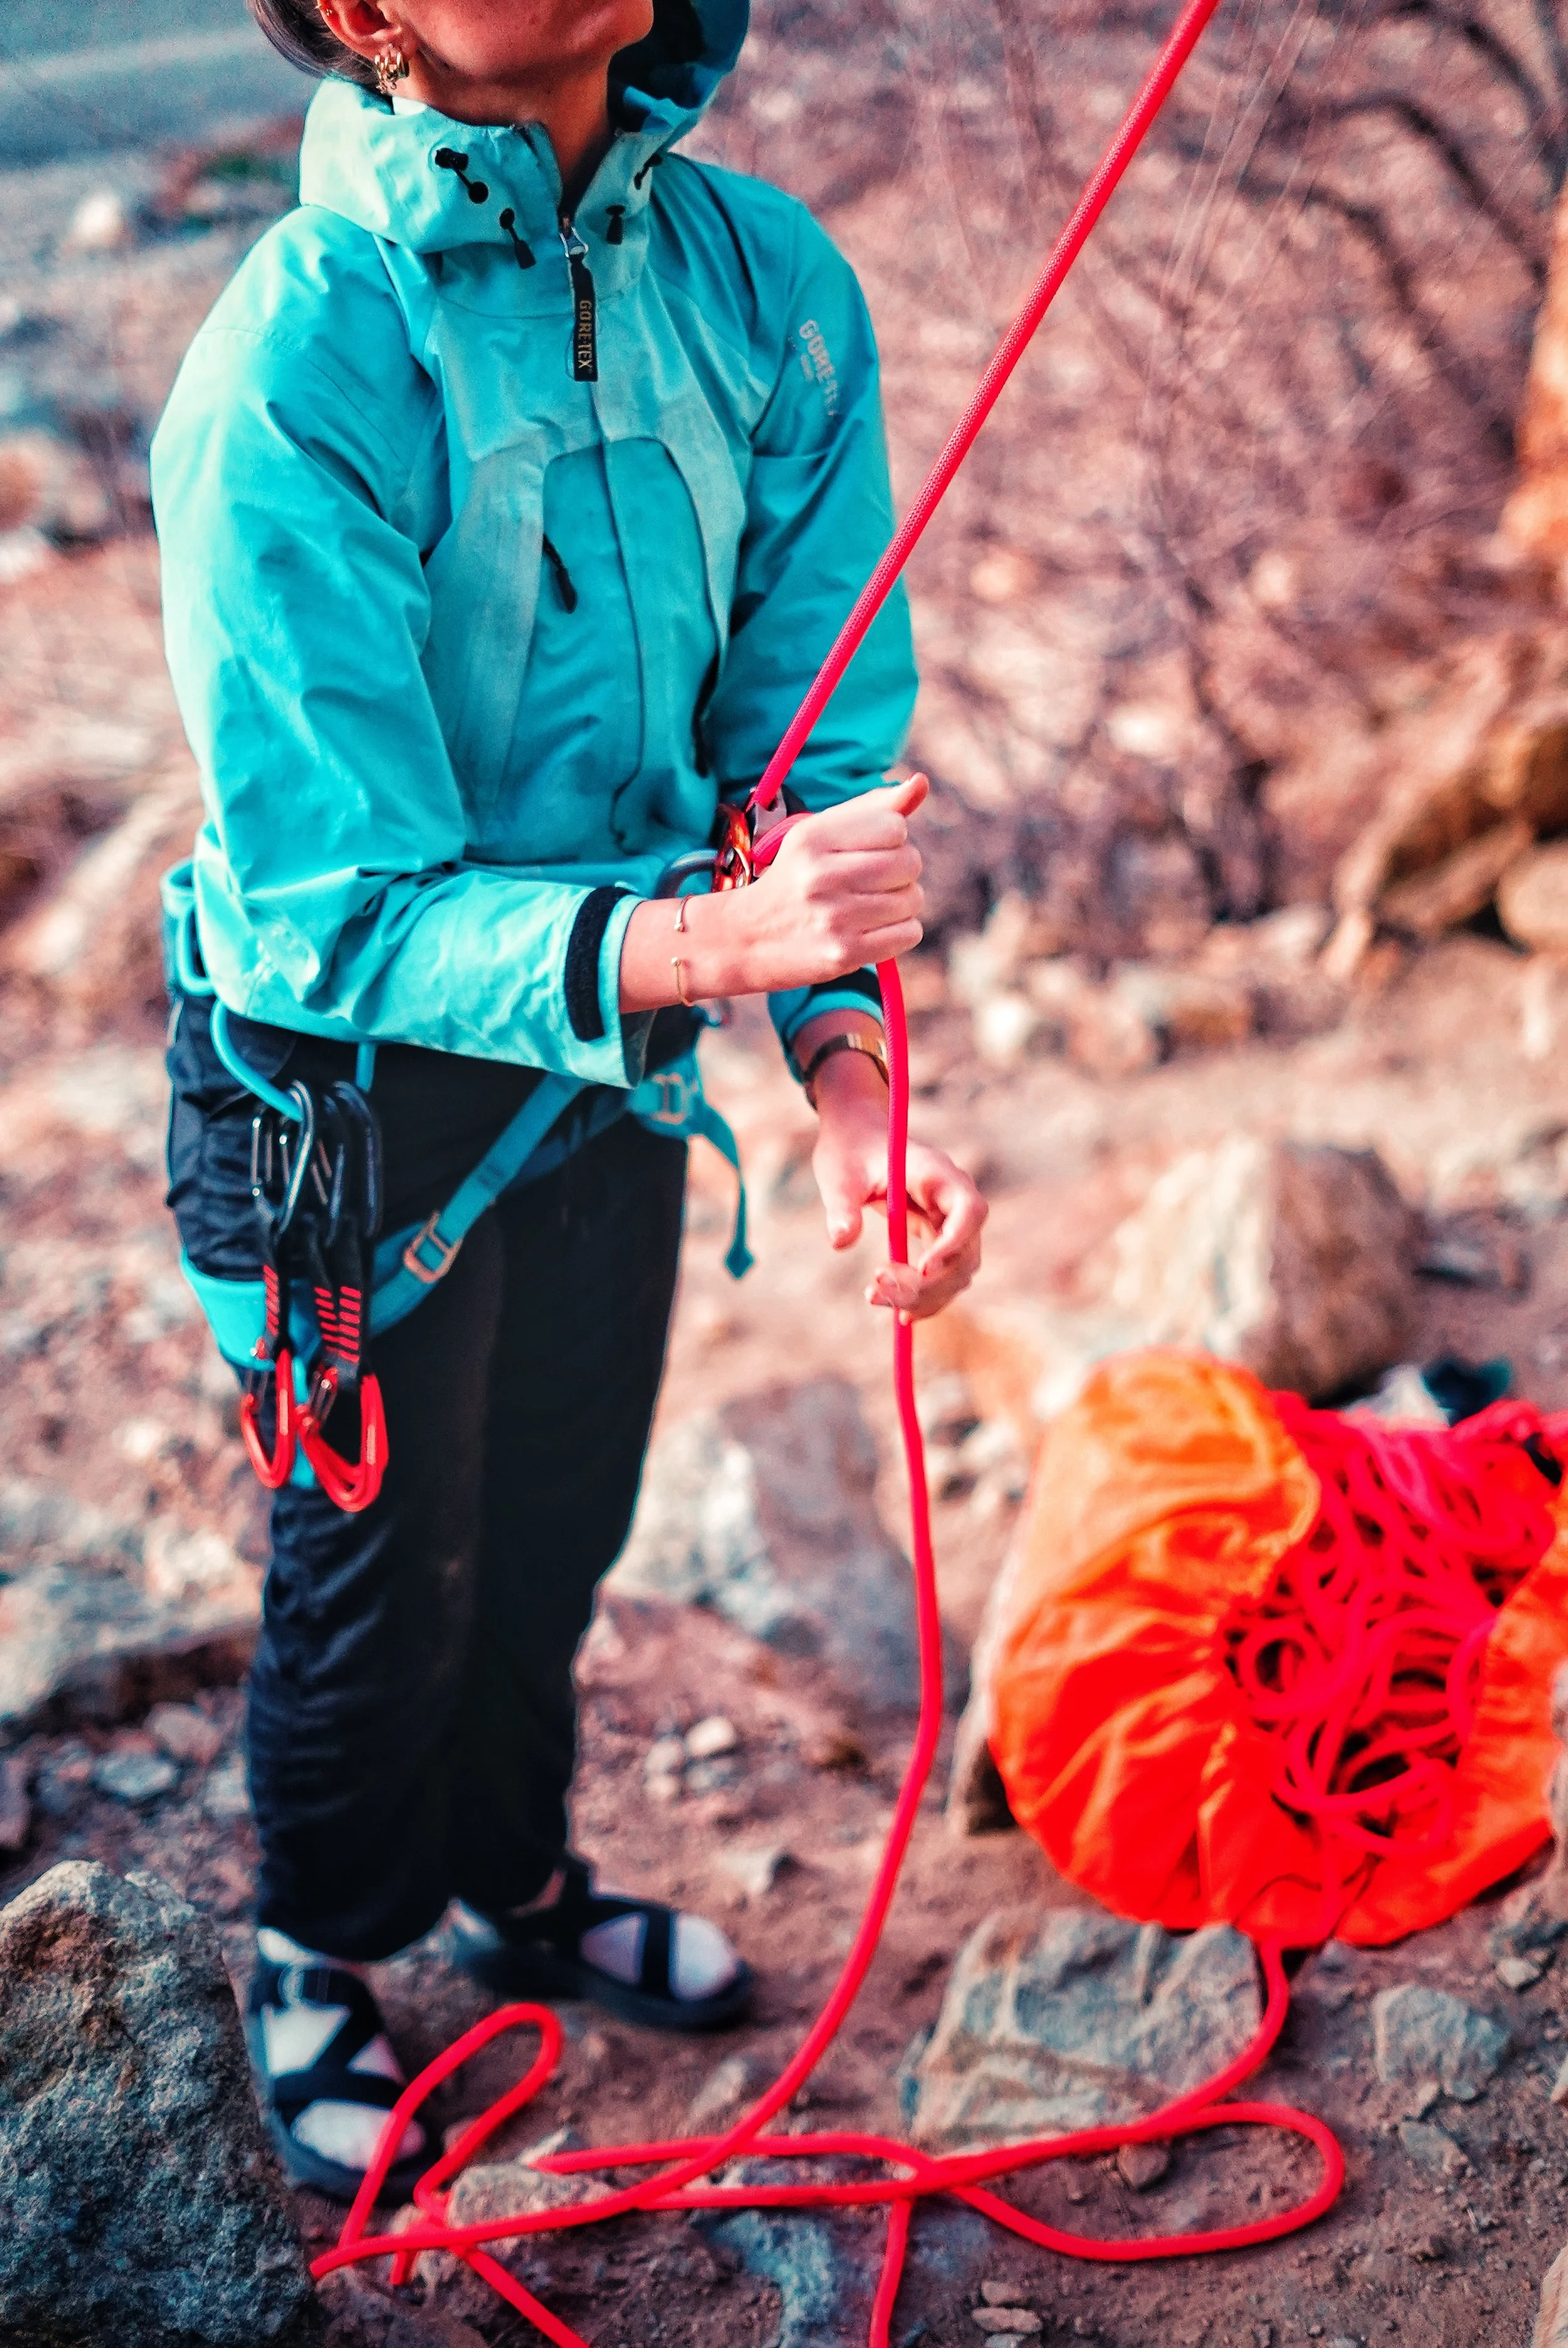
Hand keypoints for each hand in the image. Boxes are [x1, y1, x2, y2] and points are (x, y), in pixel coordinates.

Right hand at [619, 776, 927, 1009]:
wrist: (745, 938)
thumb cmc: (794, 878)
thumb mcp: (820, 834)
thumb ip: (872, 809)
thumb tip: (920, 783)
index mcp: (813, 838)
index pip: (894, 827)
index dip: (892, 839)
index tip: (869, 851)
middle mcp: (821, 875)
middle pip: (909, 862)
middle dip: (901, 871)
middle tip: (872, 881)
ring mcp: (833, 917)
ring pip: (913, 899)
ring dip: (901, 903)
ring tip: (869, 906)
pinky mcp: (843, 954)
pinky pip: (909, 933)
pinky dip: (899, 932)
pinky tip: (871, 929)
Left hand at [810, 1055, 986, 1321]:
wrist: (856, 1141)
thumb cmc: (848, 1151)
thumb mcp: (838, 1175)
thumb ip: (842, 1206)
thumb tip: (841, 1240)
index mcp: (936, 1173)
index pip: (969, 1211)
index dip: (954, 1243)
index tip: (921, 1268)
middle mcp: (953, 1198)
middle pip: (966, 1251)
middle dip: (929, 1282)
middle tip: (878, 1291)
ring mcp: (949, 1220)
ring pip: (959, 1272)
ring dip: (926, 1296)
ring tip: (876, 1297)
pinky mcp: (939, 1237)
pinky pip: (945, 1276)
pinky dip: (926, 1297)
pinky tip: (897, 1312)